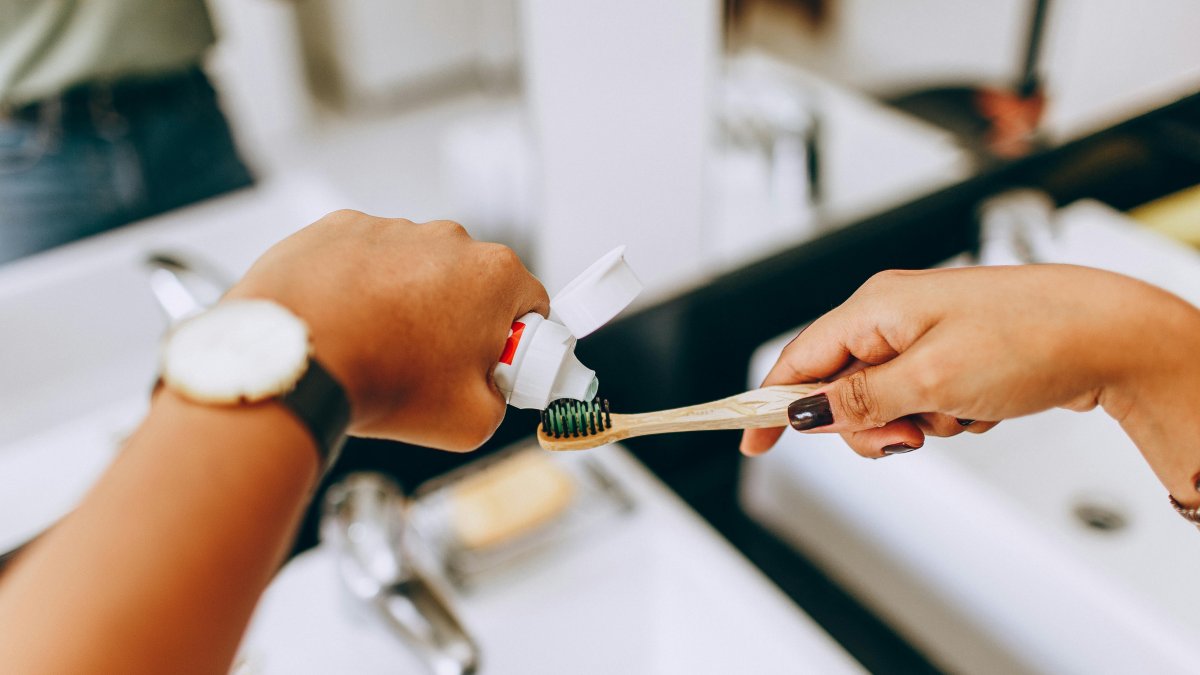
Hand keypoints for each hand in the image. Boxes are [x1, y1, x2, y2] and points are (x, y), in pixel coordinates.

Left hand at [227, 210, 548, 449]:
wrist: (294, 357)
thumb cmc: (380, 380)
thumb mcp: (472, 422)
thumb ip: (499, 401)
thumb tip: (489, 394)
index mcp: (495, 276)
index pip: (532, 306)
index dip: (516, 344)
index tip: (493, 368)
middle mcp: (449, 239)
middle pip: (472, 286)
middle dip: (460, 323)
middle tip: (431, 369)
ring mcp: (393, 229)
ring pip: (417, 271)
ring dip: (407, 304)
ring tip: (377, 350)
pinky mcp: (342, 228)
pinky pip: (365, 260)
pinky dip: (360, 288)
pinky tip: (346, 326)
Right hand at [740, 265, 1199, 473]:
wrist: (1113, 335)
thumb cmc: (1030, 337)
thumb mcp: (929, 380)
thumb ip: (858, 400)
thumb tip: (803, 413)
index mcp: (874, 307)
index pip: (797, 359)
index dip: (769, 404)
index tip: (751, 444)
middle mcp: (892, 315)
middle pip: (840, 389)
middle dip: (869, 425)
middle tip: (909, 437)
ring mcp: (925, 334)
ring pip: (884, 403)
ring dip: (916, 423)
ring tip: (959, 413)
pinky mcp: (953, 353)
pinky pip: (922, 402)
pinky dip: (946, 416)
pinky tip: (980, 407)